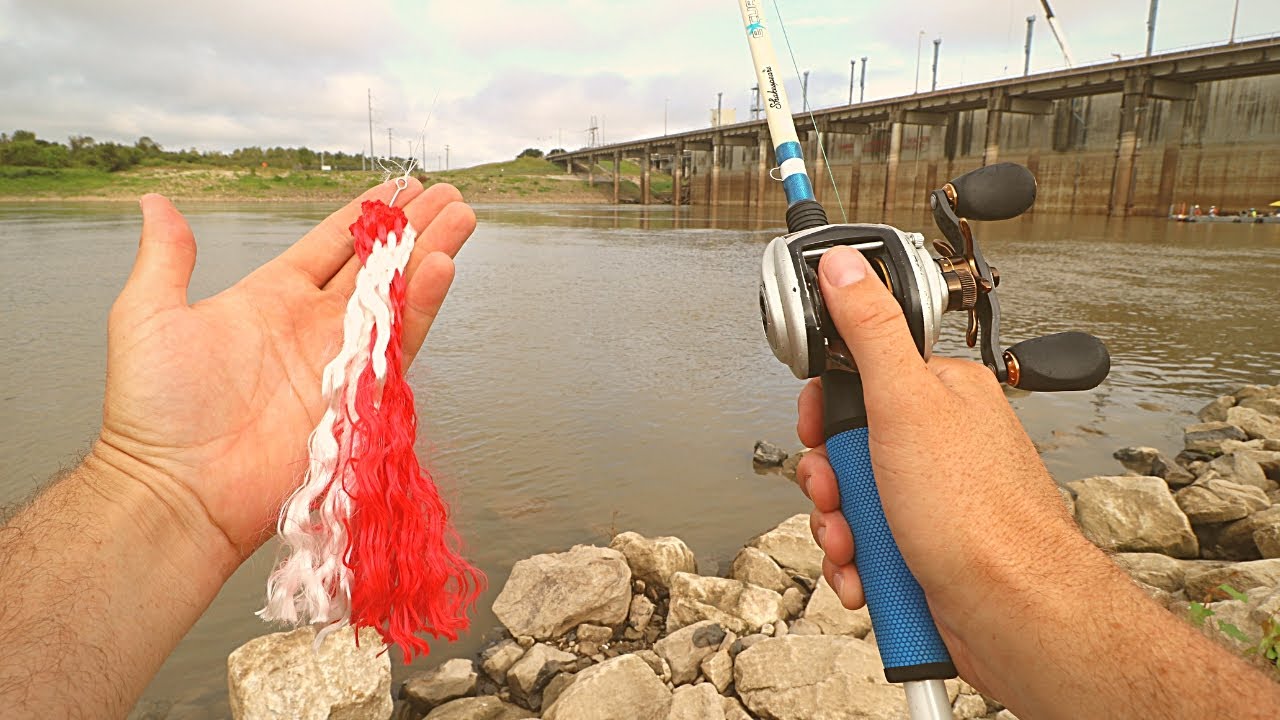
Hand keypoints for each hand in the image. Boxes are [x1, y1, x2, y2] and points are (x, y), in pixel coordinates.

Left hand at [92, 180, 475, 558]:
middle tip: (447, 194)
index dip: (366, 215)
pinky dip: (423, 304)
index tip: (399, 187)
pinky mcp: (361, 396)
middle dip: (413, 227)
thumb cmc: (154, 410)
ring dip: (430, 254)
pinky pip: (400, 342)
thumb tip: (155, 203)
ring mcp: (340, 359)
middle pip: (376, 264)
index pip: (330, 245)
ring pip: (398, 295)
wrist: (179, 489)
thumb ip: (166, 257)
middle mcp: (312, 325)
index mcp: (270, 298)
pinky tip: (441, 266)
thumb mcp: (147, 315)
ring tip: (462, 217)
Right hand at [794, 246, 1103, 697]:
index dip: (828, 411)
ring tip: (858, 542)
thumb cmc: (980, 517)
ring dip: (840, 529)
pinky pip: (868, 544)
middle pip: (848, 446)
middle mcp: (940, 443)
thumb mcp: (906, 405)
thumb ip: (869, 330)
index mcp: (942, 394)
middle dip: (831, 481)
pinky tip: (868, 573)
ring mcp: (932, 498)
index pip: (860, 378)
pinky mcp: (925, 546)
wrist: (1014, 614)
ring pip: (853, 500)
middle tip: (842, 492)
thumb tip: (845, 267)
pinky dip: (858, 563)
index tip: (821, 430)